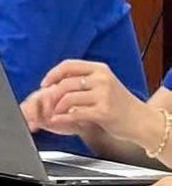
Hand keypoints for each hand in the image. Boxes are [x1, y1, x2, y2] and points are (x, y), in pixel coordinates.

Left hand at [21, 61, 155, 150]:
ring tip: (52, 114)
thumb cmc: (118, 104)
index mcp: (100, 69)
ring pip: (68, 98)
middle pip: (65, 83)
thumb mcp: (103, 85)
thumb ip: (81, 82)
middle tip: (44, 104)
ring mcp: (104, 95)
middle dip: (50, 96)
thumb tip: (52, 84)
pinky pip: (75, 113)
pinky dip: (62, 117)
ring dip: (55, 108)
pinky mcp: (104, 111)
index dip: (52, 74)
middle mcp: (102, 79)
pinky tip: (57, 120)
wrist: (142, 120)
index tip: (43, 84)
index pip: (68, 65)